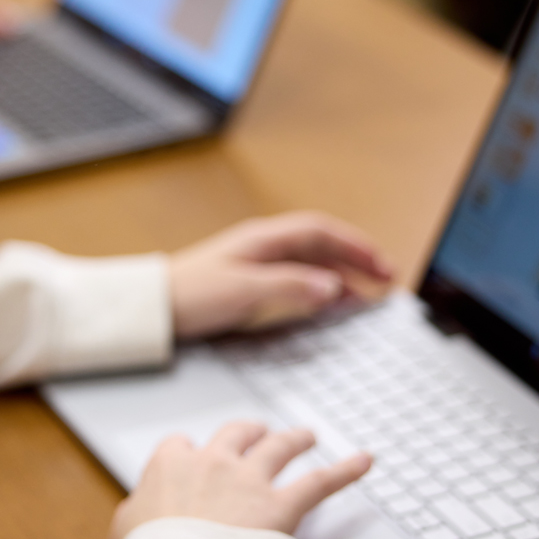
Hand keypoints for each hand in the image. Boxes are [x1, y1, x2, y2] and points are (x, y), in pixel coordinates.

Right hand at [109, 421, 371, 538]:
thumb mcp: (123, 535)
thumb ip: (134, 515)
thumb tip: (137, 514)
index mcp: (169, 466)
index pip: (179, 446)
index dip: (189, 454)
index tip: (193, 462)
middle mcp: (212, 463)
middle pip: (235, 434)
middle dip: (248, 432)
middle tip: (258, 433)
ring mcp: (249, 481)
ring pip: (278, 446)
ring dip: (294, 438)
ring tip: (305, 435)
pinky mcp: (281, 506)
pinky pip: (320, 481)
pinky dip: (347, 470)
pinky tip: (365, 461)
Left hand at [168, 211, 394, 339]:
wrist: (152, 307)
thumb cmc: (190, 294)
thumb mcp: (244, 291)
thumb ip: (291, 287)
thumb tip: (333, 286)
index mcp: (265, 239)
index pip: (323, 232)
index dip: (356, 246)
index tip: (382, 265)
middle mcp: (264, 246)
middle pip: (322, 244)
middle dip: (356, 259)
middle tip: (386, 278)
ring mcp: (258, 263)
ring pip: (311, 262)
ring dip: (342, 275)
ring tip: (366, 294)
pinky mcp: (250, 282)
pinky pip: (297, 278)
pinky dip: (320, 287)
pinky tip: (330, 303)